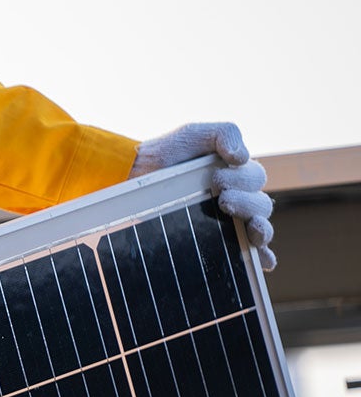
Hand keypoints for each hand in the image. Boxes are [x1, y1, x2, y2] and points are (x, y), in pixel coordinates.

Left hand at [130, 123, 275, 270]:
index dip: (242, 180)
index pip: (255, 179)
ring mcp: (226, 222)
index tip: (217, 180)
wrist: (132, 180)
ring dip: (260, 229)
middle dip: (246, 202)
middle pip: (261, 205)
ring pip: (259, 228)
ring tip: (247, 226)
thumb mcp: (193, 135)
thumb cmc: (164, 156)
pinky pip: (248, 253)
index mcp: (235, 175)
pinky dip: (261, 257)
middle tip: (222, 198)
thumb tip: (242, 157)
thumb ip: (223, 134)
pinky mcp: (215, 241)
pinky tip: (264, 263)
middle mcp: (236, 199)